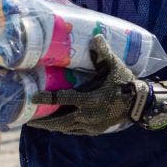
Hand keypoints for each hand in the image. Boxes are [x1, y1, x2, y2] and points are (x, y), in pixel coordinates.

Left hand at [26, 34, 150, 135]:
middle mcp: (88, 115)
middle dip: (43, 121)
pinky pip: (75, 131)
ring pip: (66, 128)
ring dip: (52, 126)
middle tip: (28, 119)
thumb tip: (95, 35)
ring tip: (38, 124)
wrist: (138, 104)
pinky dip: (64, 128)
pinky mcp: (95, 130)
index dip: (47, 98)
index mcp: (90, 99)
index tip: (33, 97)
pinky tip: (56, 126)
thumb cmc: (124, 82)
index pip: (63, 99)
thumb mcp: (114, 66)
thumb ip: (103, 52)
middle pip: (60, 120)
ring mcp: (91, 125)